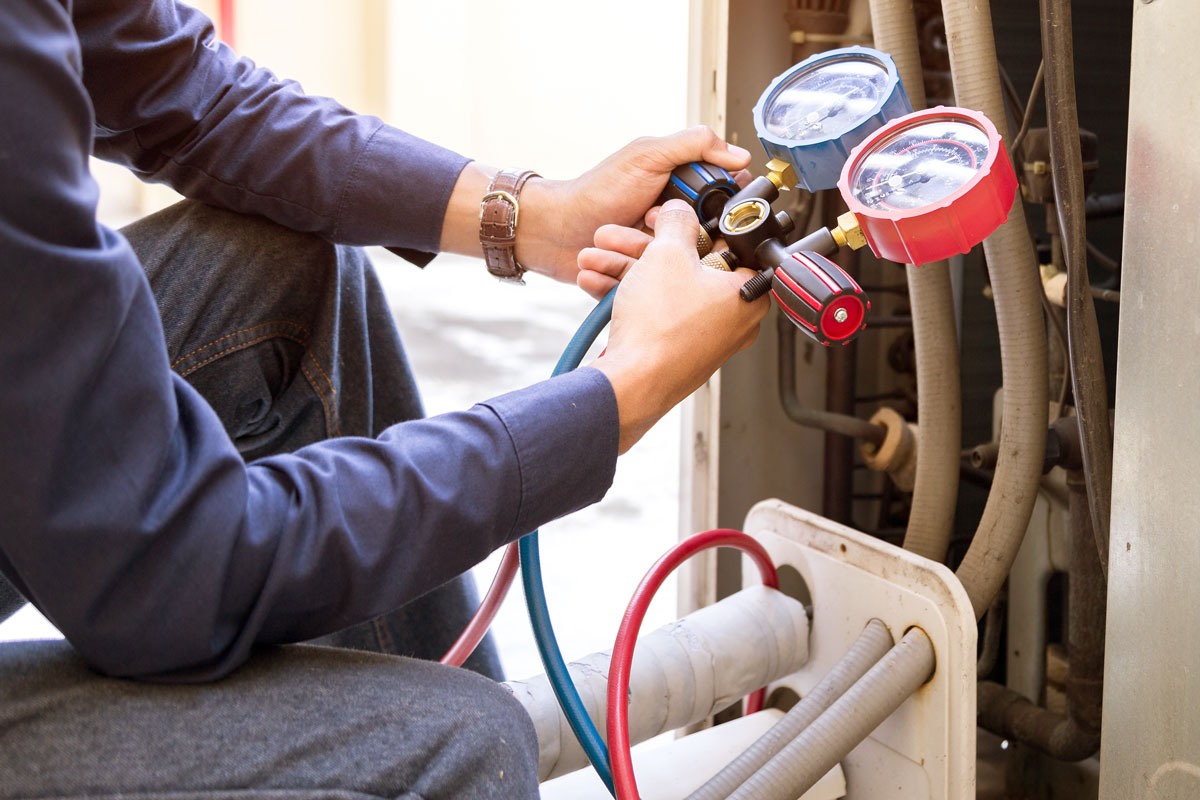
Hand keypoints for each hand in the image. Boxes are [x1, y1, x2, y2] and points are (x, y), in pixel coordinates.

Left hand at [514, 126, 751, 287]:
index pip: (724, 205)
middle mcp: (675, 225)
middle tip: (655, 227)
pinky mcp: (645, 281)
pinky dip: (636, 281)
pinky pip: (655, 290)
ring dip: (653, 260)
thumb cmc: (596, 191)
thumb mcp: (647, 155)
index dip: (725, 212)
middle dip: (687, 241)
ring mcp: (661, 254)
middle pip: (710, 242)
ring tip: (628, 244)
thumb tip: (739, 154)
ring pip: (683, 270)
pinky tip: (617, 266)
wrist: (554, 229)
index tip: (713, 214)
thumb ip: (693, 145)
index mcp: (682, 193)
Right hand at [590, 200, 768, 452]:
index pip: (729, 246)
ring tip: (594, 259)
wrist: (633, 383)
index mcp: (748, 293)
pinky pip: (656, 313)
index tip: (670, 218)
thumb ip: (677, 223)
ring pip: (666, 289)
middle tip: (620, 236)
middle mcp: (732, 319)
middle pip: (689, 266)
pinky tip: (595, 284)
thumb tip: (680, 212)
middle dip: (644, 248)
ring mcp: (704, 337)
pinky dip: (630, 297)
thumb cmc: (661, 329)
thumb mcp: (667, 254)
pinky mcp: (678, 350)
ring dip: (626, 270)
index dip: (695, 225)